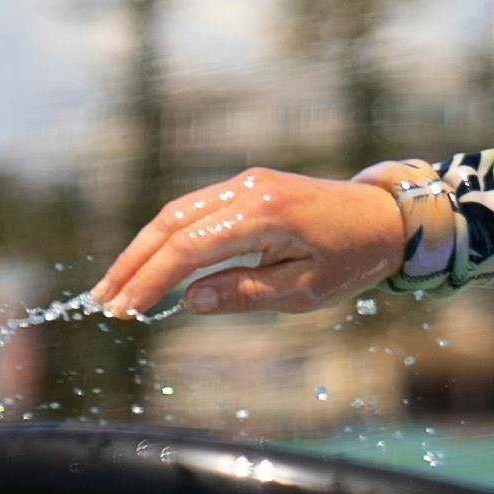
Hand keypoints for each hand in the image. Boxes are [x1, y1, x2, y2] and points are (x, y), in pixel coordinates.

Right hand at [90, 168, 413, 318]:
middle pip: (170, 222)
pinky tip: (151, 266)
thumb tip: (189, 301)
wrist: (390, 217)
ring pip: (177, 212)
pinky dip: (168, 237)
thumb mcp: (305, 290)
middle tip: (103, 301)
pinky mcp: (248, 187)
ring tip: (116, 288)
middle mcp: (247, 188)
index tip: (125, 311)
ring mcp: (246, 182)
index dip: (151, 281)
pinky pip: (197, 210)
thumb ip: (245, 293)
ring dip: (143, 249)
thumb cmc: (353, 257)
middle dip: (133, 263)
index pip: (188, 247)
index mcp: (263, 213)